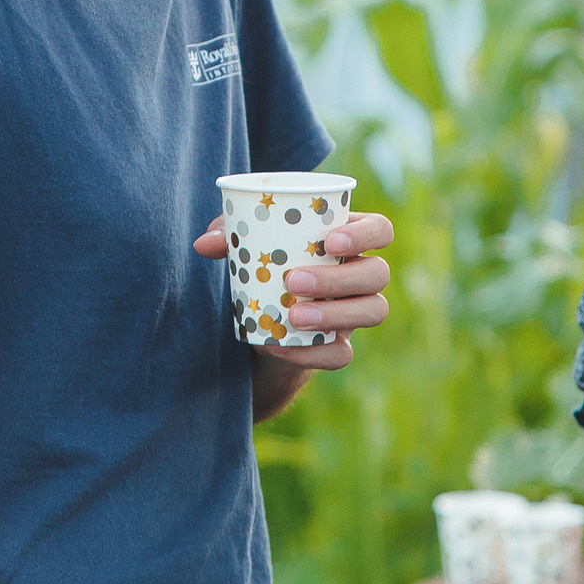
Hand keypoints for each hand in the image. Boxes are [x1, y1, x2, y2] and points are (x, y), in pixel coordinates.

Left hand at [193, 208, 393, 372]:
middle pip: (377, 274)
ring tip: (294, 316)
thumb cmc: (262, 264)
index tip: (330, 242)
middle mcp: (360, 275)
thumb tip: (204, 244)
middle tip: (293, 280)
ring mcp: (354, 312)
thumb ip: (227, 236)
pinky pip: (342, 354)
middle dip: (339, 279)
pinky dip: (313, 352)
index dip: (365, 234)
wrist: (261, 318)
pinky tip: (280, 345)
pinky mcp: (338, 345)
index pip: (380, 229)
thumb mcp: (244, 245)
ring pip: (373, 312)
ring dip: (335, 315)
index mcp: (346, 239)